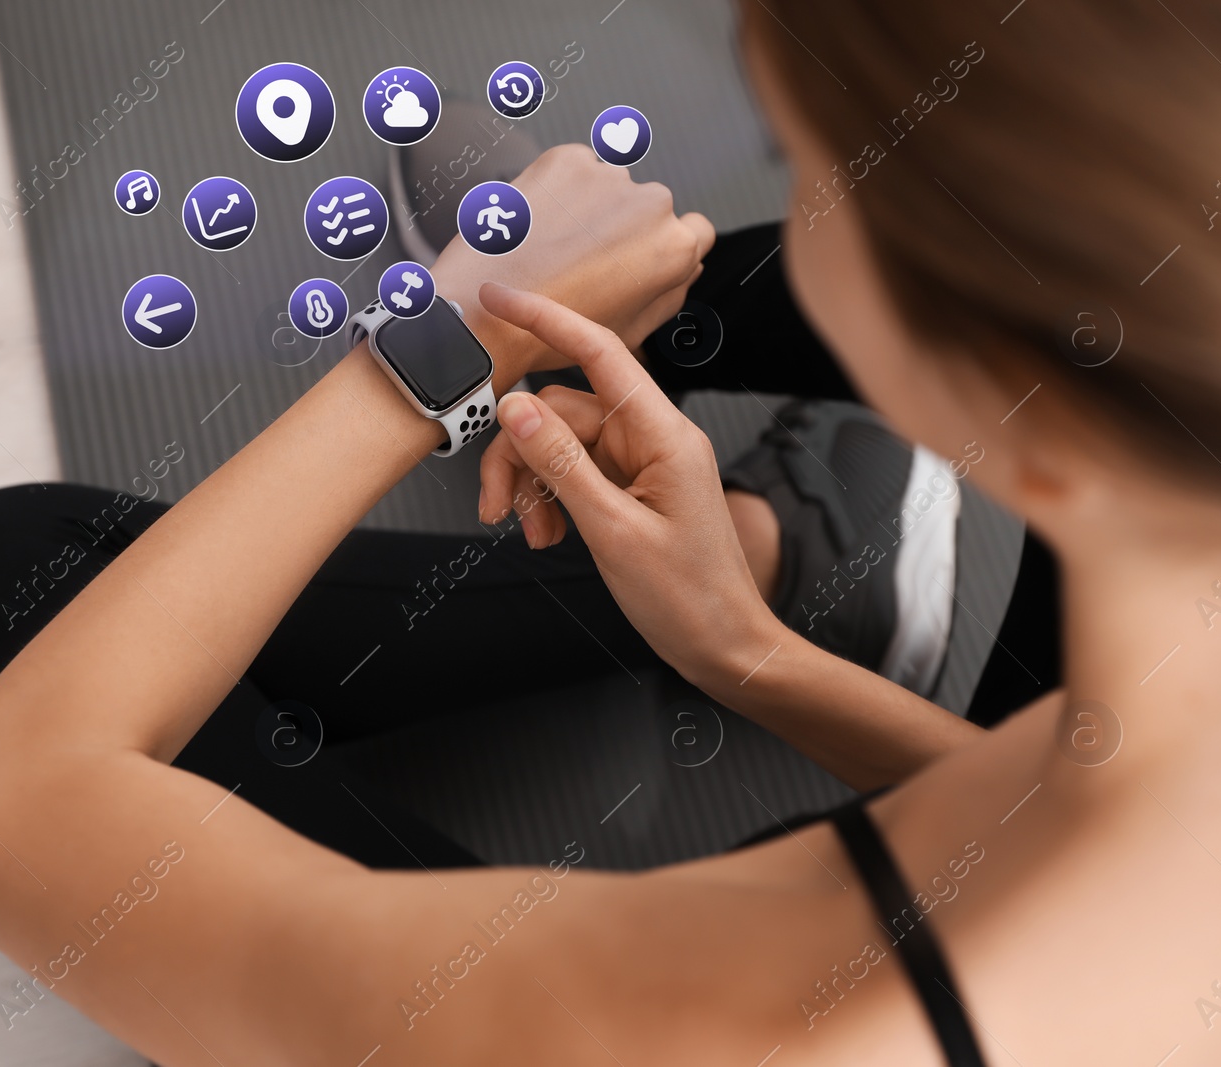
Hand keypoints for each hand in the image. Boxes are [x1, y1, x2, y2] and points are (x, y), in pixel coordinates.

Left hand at [429, 145, 714, 380]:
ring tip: (553, 247)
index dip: (663, 246)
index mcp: (674, 248)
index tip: (637, 254)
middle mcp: (651, 205)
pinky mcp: (568, 160)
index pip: (696, 230)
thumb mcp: (628, 331)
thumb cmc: (548, 331)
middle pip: (650, 207)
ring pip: (609, 187)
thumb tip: (687, 268)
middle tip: (586, 259)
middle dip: (624, 226)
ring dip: (590, 206)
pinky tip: (537, 227)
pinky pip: (574, 170)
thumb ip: (671, 292)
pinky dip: (558, 190)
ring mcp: (609, 177)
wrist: (483, 313)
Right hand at [475, 283, 777, 690]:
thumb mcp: (613, 531)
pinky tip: (548, 534)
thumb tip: (516, 408)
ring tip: (529, 533)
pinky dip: (550, 500)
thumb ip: (562, 464)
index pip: (599, 353)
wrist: (724, 648)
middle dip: (519, 454)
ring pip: (560, 446)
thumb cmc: (690, 598)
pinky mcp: (630, 490)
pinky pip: (573, 474)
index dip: (546, 320)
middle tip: (496, 507)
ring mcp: (640, 465)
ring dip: (533, 486)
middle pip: (561, 412)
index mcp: (663, 435)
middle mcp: (652, 439)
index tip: (499, 300)